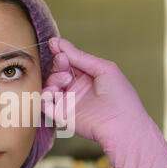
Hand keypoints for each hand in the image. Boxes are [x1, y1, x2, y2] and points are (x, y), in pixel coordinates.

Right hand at [42, 37, 166, 167]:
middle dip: (58, 64)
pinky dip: (45, 97)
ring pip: (50, 86)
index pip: (70, 62)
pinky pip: (45, 104)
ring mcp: (69, 102)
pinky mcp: (62, 116)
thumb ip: (80, 57)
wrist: (121, 125)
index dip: (61, 52)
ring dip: (54, 80)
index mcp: (88, 77)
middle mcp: (77, 88)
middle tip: (63, 63)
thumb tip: (60, 42)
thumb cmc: (119, 97)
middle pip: (58, 72)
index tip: (53, 43)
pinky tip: (53, 93)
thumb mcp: (102, 69)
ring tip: (65, 81)